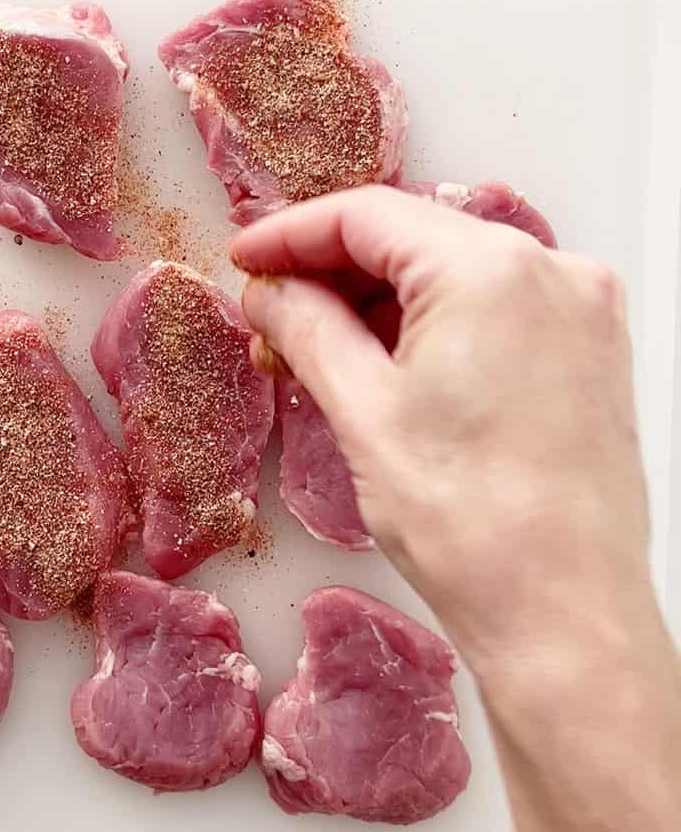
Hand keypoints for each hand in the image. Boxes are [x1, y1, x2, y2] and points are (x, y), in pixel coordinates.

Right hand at [231, 185, 680, 831]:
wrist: (563, 615)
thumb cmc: (467, 522)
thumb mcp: (362, 411)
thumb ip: (305, 328)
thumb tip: (266, 291)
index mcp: (492, 270)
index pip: (367, 216)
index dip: (290, 235)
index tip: (243, 262)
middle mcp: (551, 271)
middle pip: (413, 238)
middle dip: (330, 272)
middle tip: (268, 317)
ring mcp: (579, 312)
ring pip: (451, 275)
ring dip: (376, 303)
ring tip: (312, 352)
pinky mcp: (588, 353)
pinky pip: (491, 310)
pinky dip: (428, 326)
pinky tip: (379, 365)